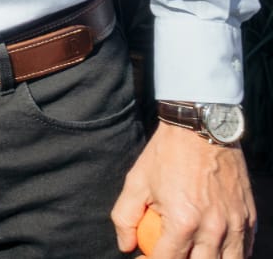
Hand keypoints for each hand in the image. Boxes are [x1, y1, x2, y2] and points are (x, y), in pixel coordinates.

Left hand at [111, 123, 255, 257]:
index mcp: (183, 221)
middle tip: (167, 254)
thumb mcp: (135, 182)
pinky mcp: (249, 217)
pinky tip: (214, 251)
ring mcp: (235, 224)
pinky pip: (245, 249)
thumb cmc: (166, 155)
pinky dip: (230, 255)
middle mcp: (213, 228)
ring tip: (191, 253)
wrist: (201, 129)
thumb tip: (126, 245)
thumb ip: (125, 217)